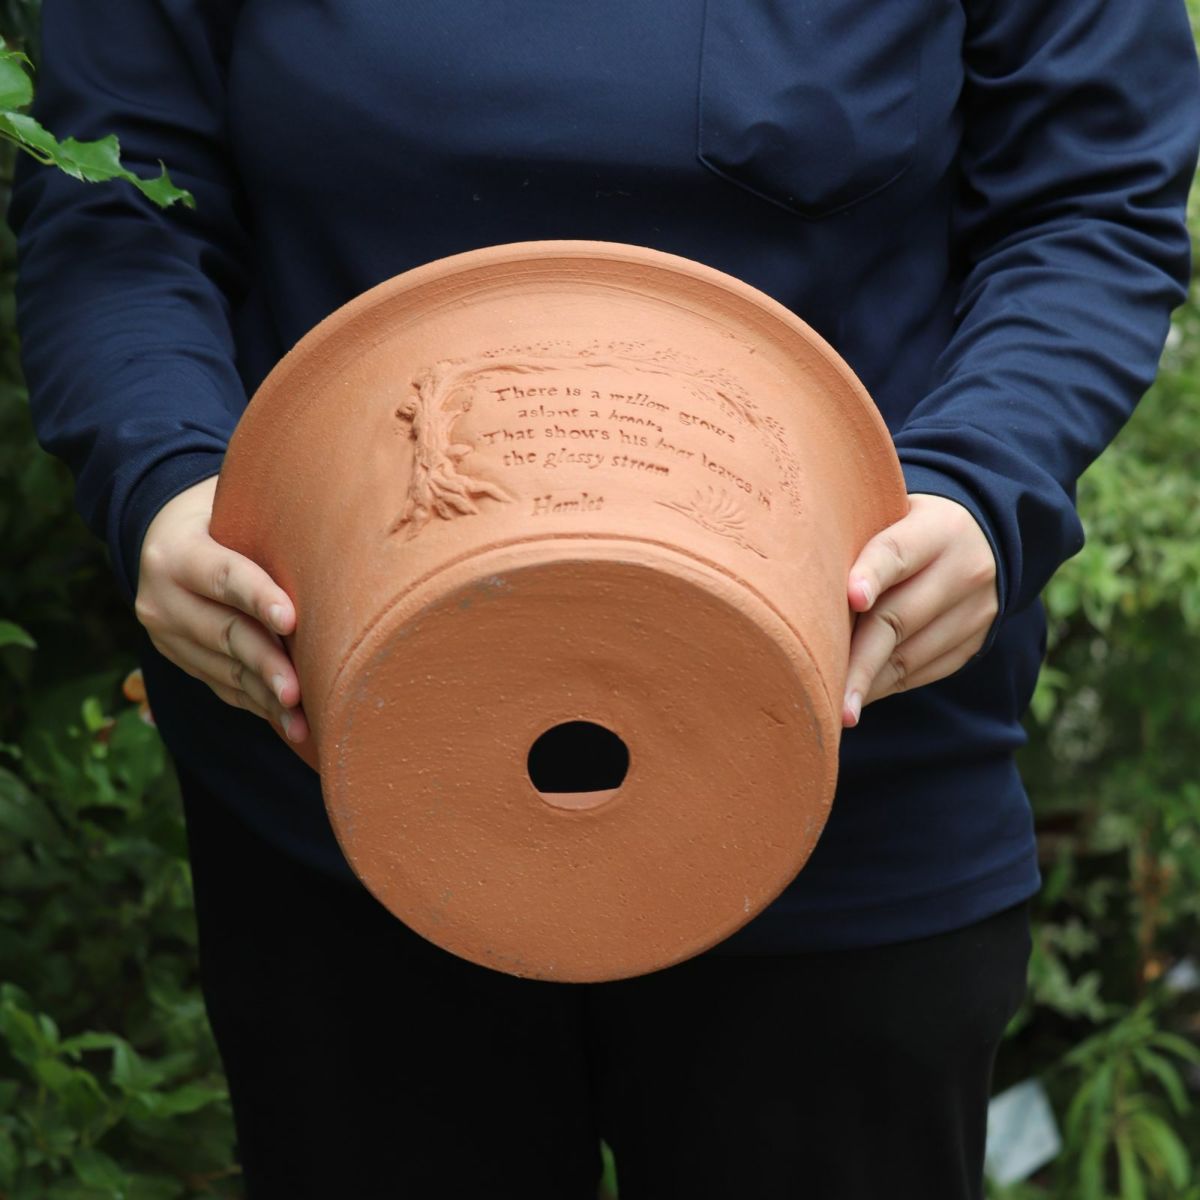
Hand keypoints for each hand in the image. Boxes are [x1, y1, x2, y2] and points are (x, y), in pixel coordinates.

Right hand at [135, 475, 308, 742]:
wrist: (168, 537)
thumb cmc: (226, 515)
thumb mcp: (237, 504)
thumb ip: (272, 519)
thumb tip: (341, 518)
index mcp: (177, 551)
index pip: (223, 576)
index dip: (257, 598)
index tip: (292, 621)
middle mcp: (162, 598)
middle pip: (224, 633)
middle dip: (265, 664)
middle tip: (297, 691)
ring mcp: (167, 636)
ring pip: (223, 670)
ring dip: (265, 696)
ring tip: (301, 721)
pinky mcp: (180, 660)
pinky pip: (222, 687)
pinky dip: (258, 704)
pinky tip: (289, 723)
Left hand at [842, 493, 997, 726]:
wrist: (983, 540)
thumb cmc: (909, 527)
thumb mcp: (892, 514)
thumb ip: (856, 535)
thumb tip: (792, 567)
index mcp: (936, 530)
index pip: (897, 552)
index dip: (872, 575)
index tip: (852, 599)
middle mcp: (962, 570)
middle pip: (899, 618)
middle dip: (859, 659)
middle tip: (826, 691)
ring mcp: (973, 611)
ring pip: (911, 655)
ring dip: (868, 682)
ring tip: (833, 706)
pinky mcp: (974, 643)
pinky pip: (924, 671)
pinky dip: (886, 685)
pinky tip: (858, 695)